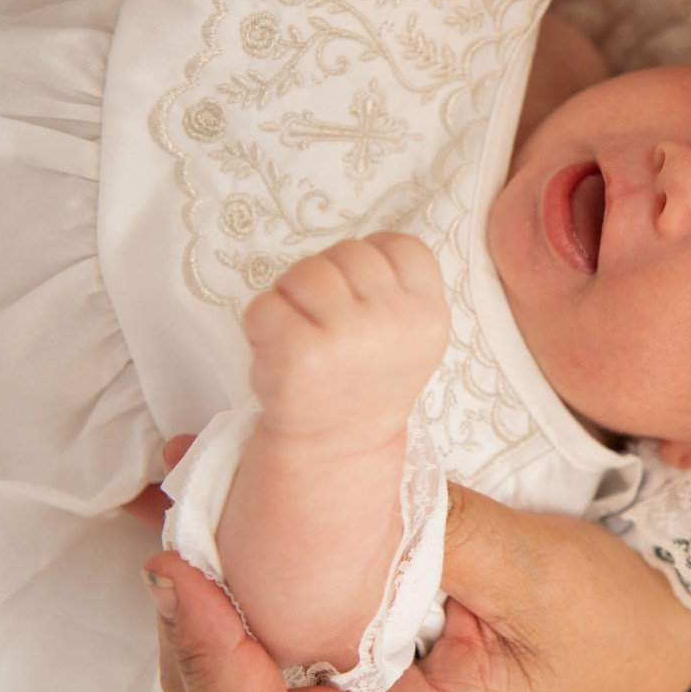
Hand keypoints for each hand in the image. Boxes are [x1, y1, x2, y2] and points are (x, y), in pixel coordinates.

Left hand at [143, 482, 690, 691]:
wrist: (657, 634)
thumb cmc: (613, 626)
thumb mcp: (537, 574)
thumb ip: (439, 537)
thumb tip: (342, 490)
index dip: (212, 660)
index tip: (187, 573)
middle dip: (188, 625)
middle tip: (174, 525)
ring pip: (250, 668)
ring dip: (208, 592)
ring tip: (184, 505)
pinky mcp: (373, 650)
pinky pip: (288, 625)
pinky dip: (249, 571)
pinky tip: (229, 507)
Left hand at [244, 233, 448, 456]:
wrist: (338, 445)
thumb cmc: (365, 378)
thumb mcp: (409, 333)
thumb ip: (398, 287)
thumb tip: (363, 247)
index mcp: (428, 316)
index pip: (401, 245)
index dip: (372, 259)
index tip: (361, 294)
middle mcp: (396, 323)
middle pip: (351, 250)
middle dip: (330, 275)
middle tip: (327, 317)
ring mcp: (349, 338)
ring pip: (307, 270)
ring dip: (293, 293)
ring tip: (301, 328)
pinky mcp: (300, 354)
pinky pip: (266, 303)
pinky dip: (261, 322)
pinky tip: (279, 349)